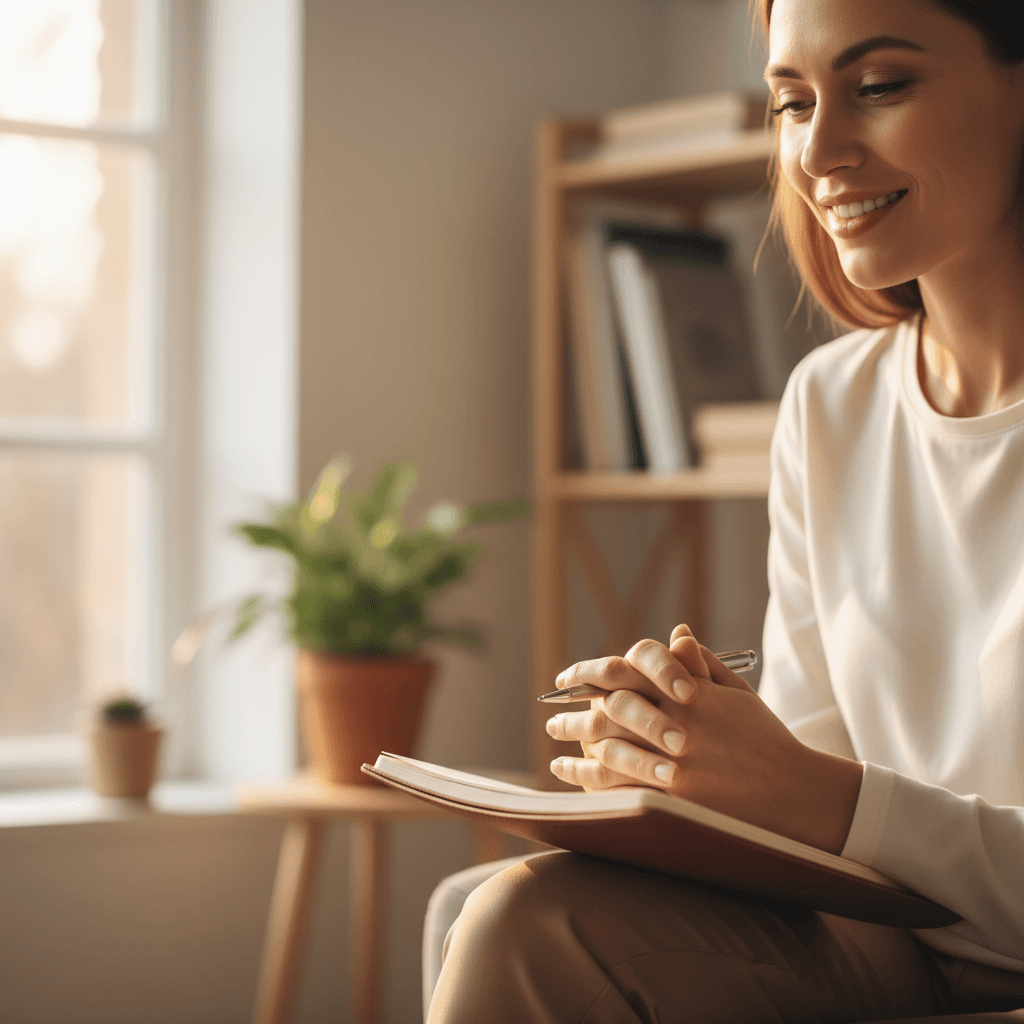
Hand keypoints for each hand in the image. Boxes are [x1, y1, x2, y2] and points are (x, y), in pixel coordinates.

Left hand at [545, 625, 862, 853]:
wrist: (795, 792)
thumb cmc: (763, 737)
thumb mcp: (735, 691)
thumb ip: (700, 662)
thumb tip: (675, 633)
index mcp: (689, 690)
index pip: (627, 668)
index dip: (590, 672)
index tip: (568, 678)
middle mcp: (677, 720)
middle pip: (607, 707)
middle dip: (572, 709)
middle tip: (551, 713)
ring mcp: (673, 760)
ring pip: (605, 745)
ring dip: (573, 741)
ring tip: (554, 741)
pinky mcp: (673, 797)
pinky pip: (615, 784)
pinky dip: (584, 777)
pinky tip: (568, 773)